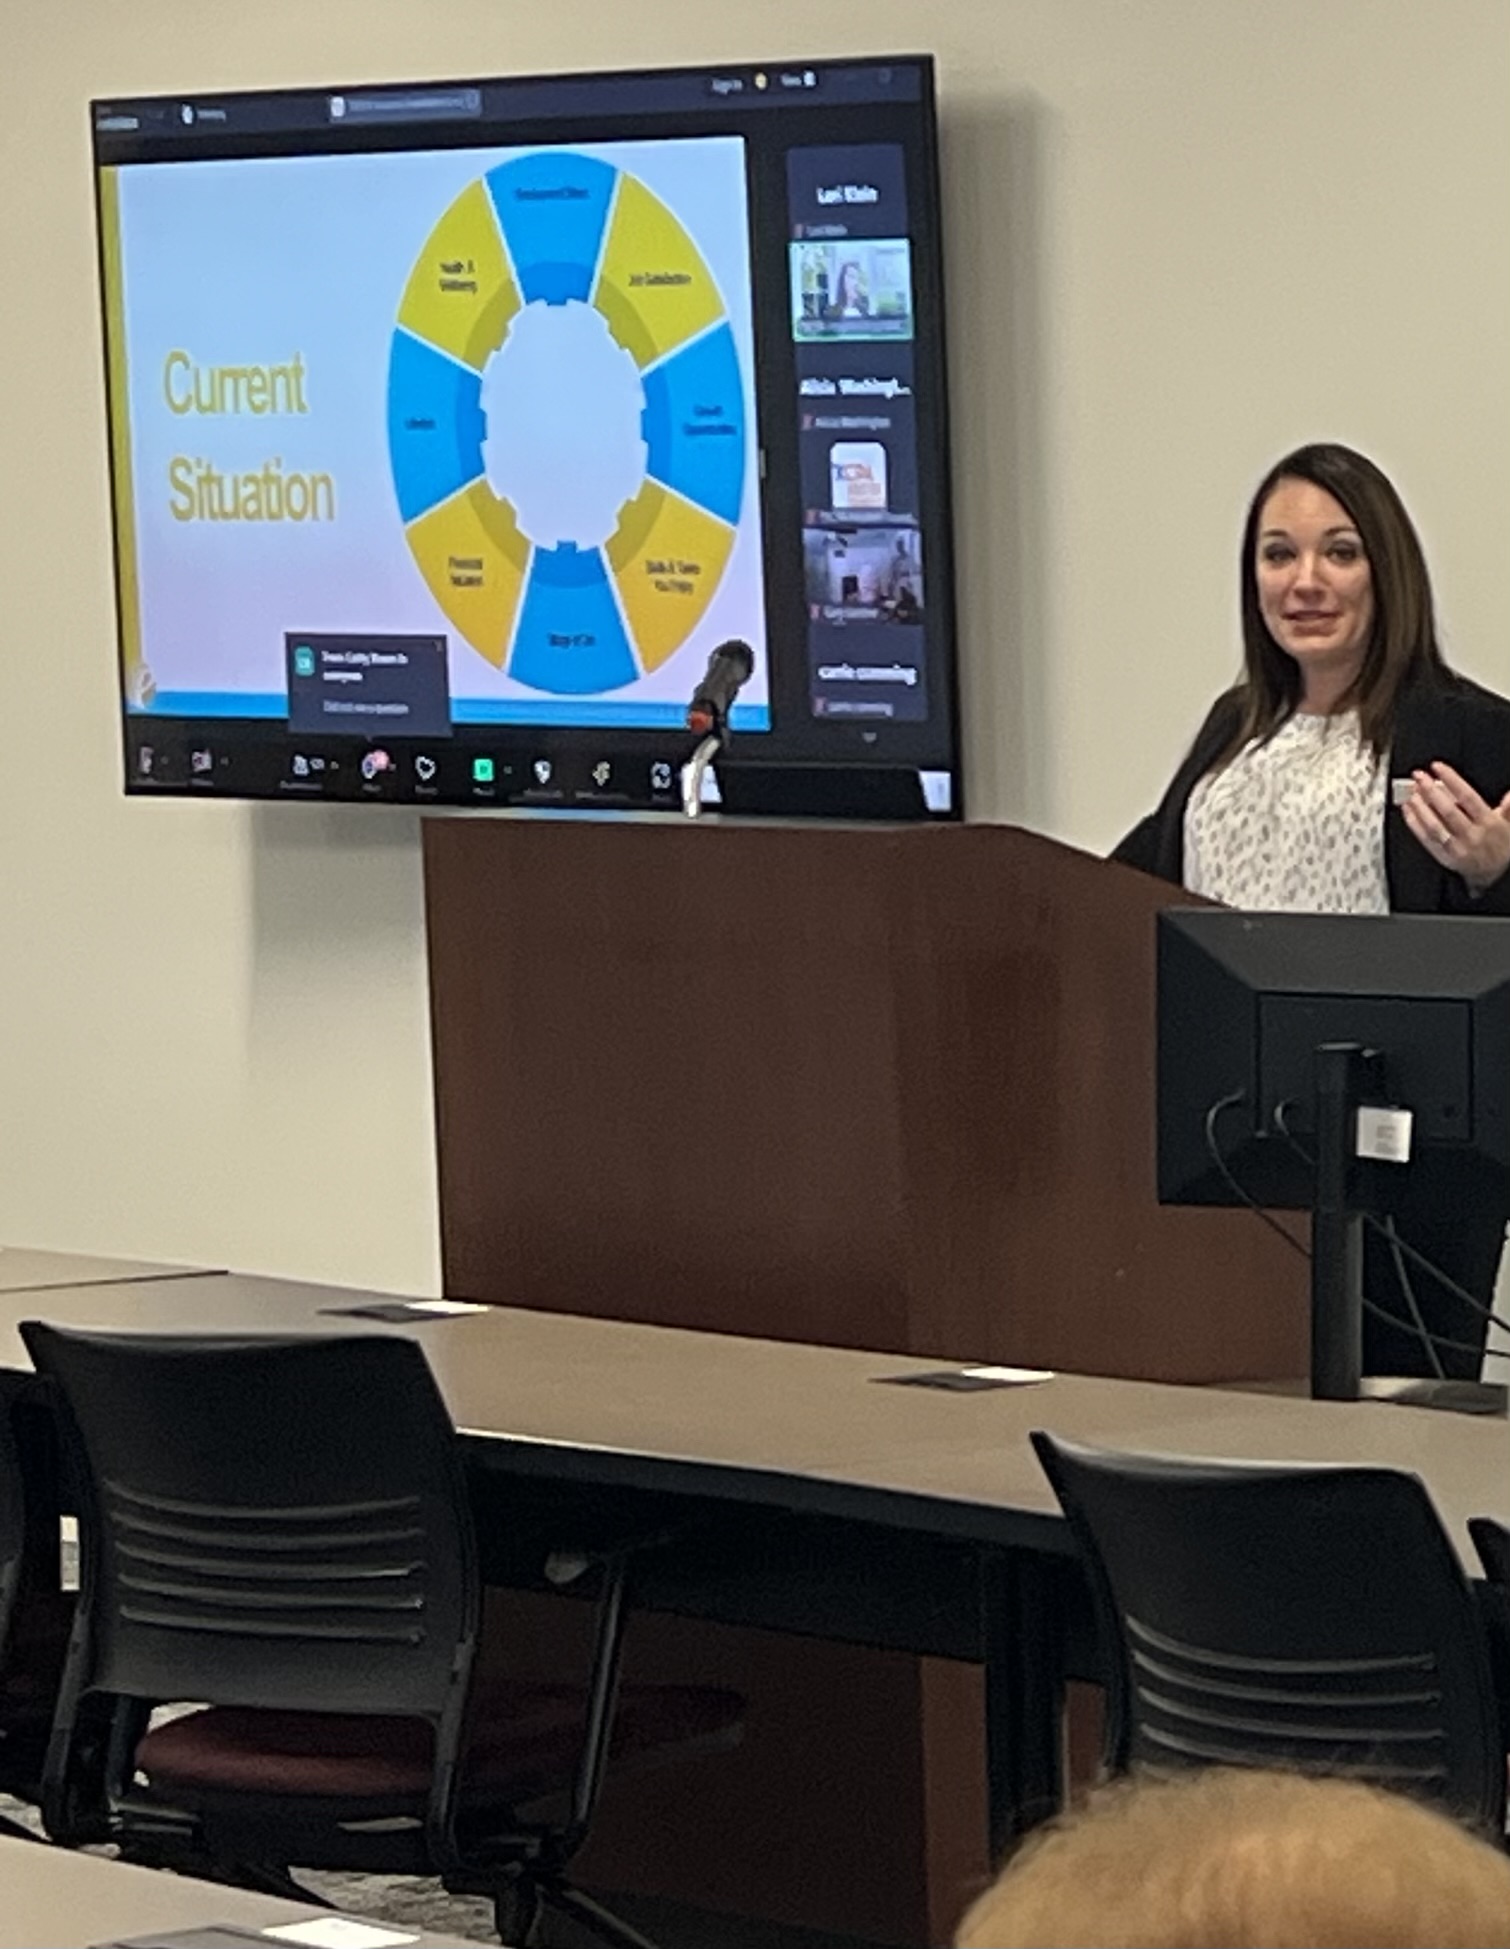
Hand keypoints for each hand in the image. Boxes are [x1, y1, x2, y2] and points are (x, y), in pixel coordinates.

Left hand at [1400, 761, 1509, 894]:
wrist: (1496, 876)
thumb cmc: (1502, 846)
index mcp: (1489, 823)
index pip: (1468, 797)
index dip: (1452, 780)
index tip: (1438, 767)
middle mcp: (1472, 836)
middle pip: (1448, 810)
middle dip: (1431, 791)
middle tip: (1419, 776)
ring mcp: (1457, 848)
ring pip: (1435, 826)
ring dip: (1420, 808)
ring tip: (1411, 792)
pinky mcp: (1444, 857)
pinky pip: (1426, 839)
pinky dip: (1415, 824)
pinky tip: (1408, 811)